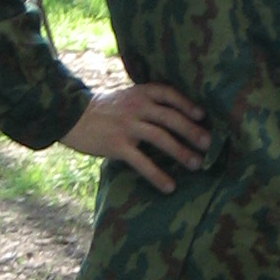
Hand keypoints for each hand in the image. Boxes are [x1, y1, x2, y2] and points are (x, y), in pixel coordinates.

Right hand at [62, 83, 209, 192]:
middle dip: (192, 131)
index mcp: (139, 93)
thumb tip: (172, 117)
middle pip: (170, 117)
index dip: (187, 104)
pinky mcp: (117, 145)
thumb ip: (145, 102)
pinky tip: (169, 186)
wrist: (70, 116)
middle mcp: (136, 107)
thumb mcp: (124, 97)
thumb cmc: (101, 109)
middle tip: (208, 144)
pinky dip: (158, 175)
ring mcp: (127, 126)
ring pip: (161, 138)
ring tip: (196, 164)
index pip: (169, 94)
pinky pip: (142, 162)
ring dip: (181, 152)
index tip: (202, 115)